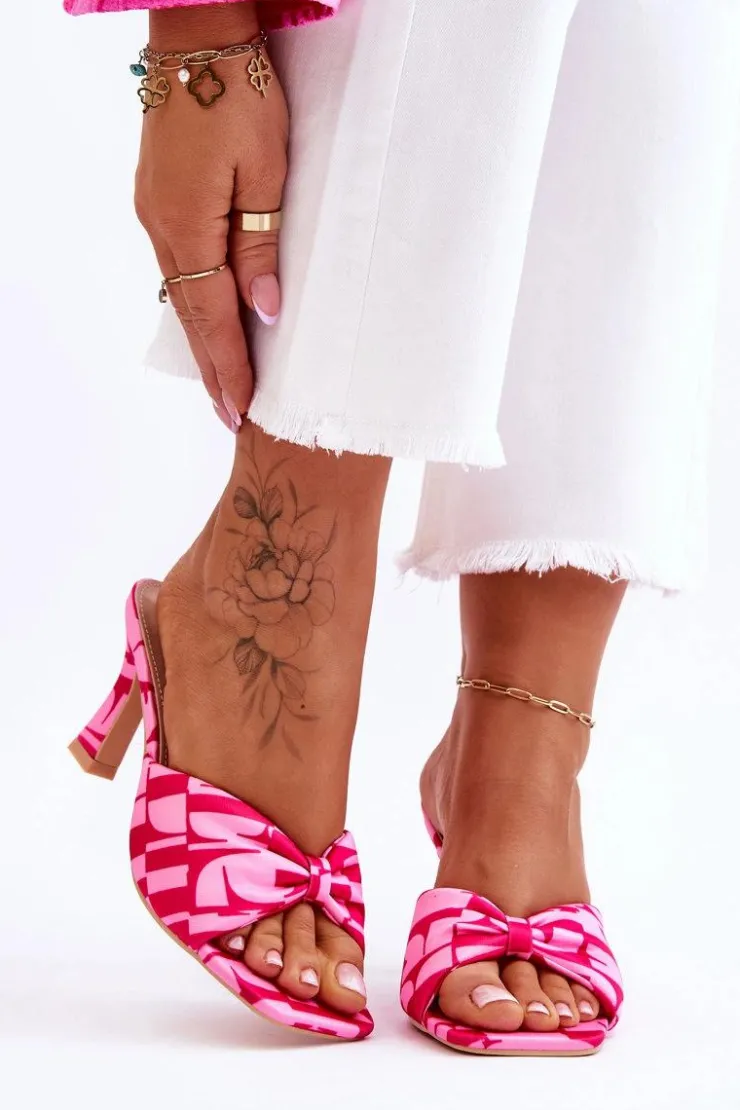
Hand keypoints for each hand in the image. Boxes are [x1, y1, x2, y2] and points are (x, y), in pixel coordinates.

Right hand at [134, 3, 287, 429]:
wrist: (197, 38)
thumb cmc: (239, 96)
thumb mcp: (265, 173)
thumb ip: (259, 247)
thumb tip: (263, 311)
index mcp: (187, 227)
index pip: (212, 317)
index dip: (229, 366)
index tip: (242, 409)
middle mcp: (162, 228)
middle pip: (191, 315)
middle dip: (213, 369)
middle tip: (231, 416)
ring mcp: (155, 213)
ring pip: (183, 294)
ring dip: (204, 339)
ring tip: (222, 382)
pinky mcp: (160, 199)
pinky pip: (178, 267)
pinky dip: (195, 303)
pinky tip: (206, 321)